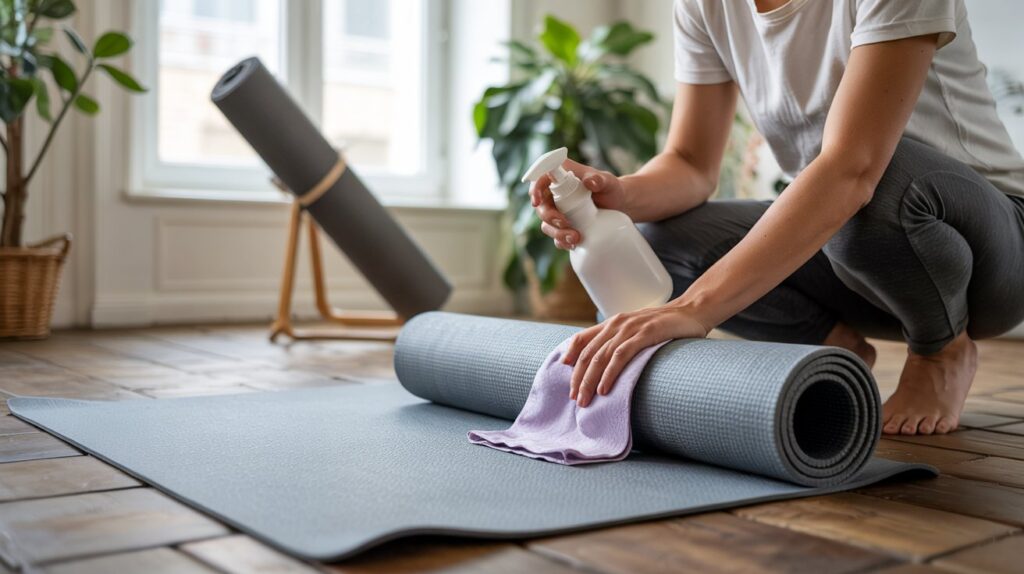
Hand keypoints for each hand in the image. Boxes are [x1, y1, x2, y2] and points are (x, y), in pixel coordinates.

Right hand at [530, 159, 626, 249]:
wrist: (619, 207)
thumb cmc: (611, 189)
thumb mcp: (608, 182)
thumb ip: (599, 179)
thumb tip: (590, 182)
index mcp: (560, 176)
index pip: (540, 178)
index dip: (534, 189)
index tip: (537, 201)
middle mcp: (554, 193)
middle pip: (540, 205)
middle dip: (548, 216)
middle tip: (563, 222)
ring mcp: (557, 211)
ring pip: (546, 224)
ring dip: (557, 232)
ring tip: (575, 237)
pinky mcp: (563, 226)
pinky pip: (556, 236)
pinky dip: (563, 241)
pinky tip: (574, 244)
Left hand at [564, 305, 708, 406]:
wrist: (692, 311)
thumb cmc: (665, 326)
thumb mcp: (637, 331)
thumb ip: (621, 341)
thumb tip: (606, 364)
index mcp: (612, 323)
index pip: (582, 339)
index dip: (570, 357)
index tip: (565, 375)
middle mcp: (617, 323)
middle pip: (588, 353)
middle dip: (578, 378)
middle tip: (575, 399)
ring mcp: (630, 328)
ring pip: (600, 357)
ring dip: (590, 381)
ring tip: (585, 400)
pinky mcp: (645, 334)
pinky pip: (620, 356)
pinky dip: (610, 374)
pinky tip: (604, 388)